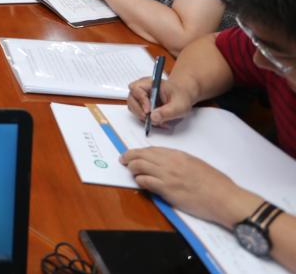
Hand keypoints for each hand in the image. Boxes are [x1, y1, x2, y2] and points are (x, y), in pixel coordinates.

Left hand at [120, 147, 259, 225]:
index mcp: (179, 155)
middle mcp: (171, 163)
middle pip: (142, 155)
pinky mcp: (167, 190)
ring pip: (140, 166)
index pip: (152, 149)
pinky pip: (146, 181)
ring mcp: (168, 176)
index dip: (140, 151)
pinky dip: (139, 180)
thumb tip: (167, 164)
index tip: (133, 153)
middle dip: (129, 156)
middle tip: (123, 160)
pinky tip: (139, 182)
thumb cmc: (216, 184)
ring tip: (130, 171)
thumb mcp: (197, 164)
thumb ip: (180, 162)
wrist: (225, 198)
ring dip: (132, 168)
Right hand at [126, 76, 193, 126]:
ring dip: (143, 116)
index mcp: (150, 82)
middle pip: (131, 99)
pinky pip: (138, 112)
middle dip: (139, 111)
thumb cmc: (181, 97)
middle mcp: (142, 88)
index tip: (148, 111)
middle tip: (150, 119)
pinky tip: (158, 120)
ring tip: (158, 121)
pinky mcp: (141, 105)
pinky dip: (146, 119)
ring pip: (133, 107)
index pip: (137, 89)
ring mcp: (140, 97)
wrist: (182, 97)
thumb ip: (168, 112)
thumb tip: (153, 117)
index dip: (141, 100)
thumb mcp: (180, 105)